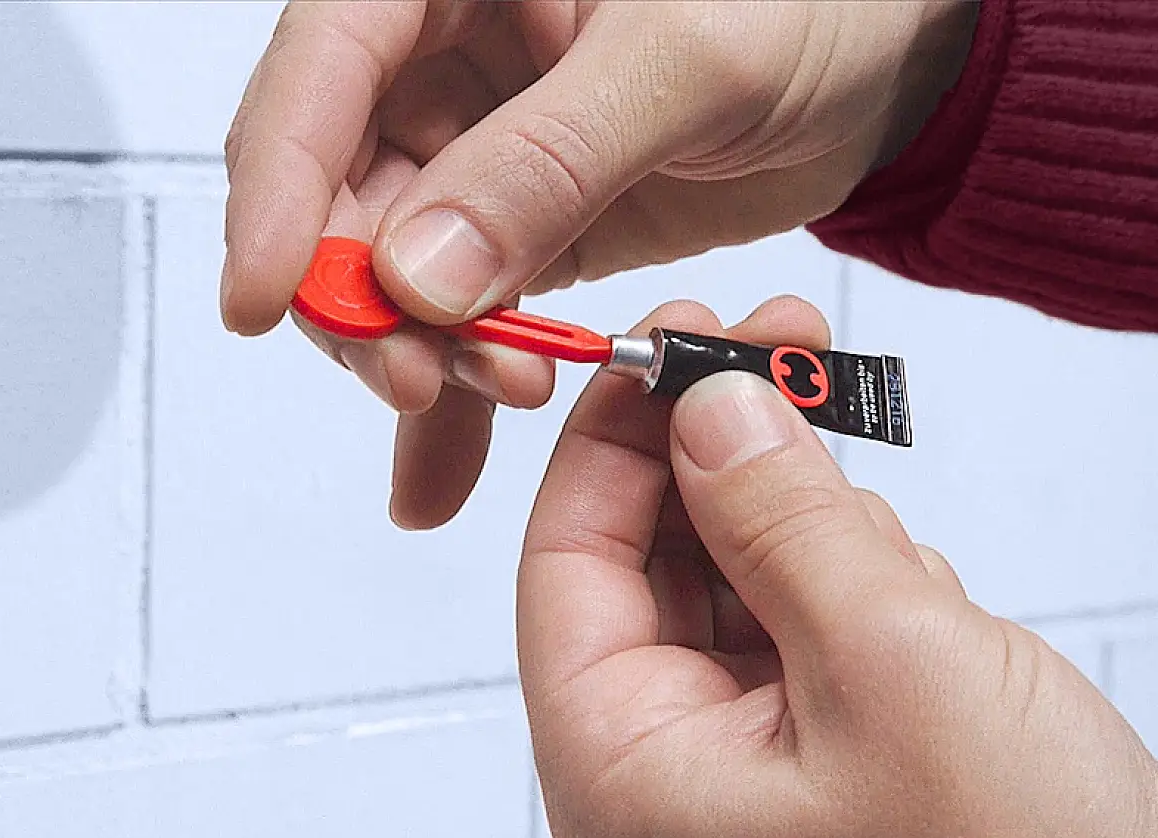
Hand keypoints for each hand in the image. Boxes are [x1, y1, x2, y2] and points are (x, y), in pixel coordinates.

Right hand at [223, 0, 976, 526]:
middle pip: (335, 192)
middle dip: (364, 302)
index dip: (276, 190)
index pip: (317, 73)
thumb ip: (547, 159)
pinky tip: (443, 467)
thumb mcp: (686, 59)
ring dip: (417, 356)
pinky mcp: (520, 223)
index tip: (262, 300)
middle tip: (421, 380)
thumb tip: (415, 273)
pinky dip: (455, 393)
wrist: (895, 51)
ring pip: (389, 272)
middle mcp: (440, 55)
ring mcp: (475, 148)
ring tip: (491, 405)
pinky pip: (458, 314)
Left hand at [516, 297, 1157, 837]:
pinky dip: (858, 588)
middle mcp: (667, 787)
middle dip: (716, 457)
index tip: (670, 336)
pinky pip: (809, 638)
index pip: (564, 566)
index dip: (613, 438)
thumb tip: (707, 409)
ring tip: (877, 504)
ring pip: (738, 592)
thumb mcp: (892, 662)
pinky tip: (919, 591)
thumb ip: (782, 518)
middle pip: (647, 569)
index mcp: (624, 783)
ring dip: (804, 525)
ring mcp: (753, 783)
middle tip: (783, 345)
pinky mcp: (837, 774)